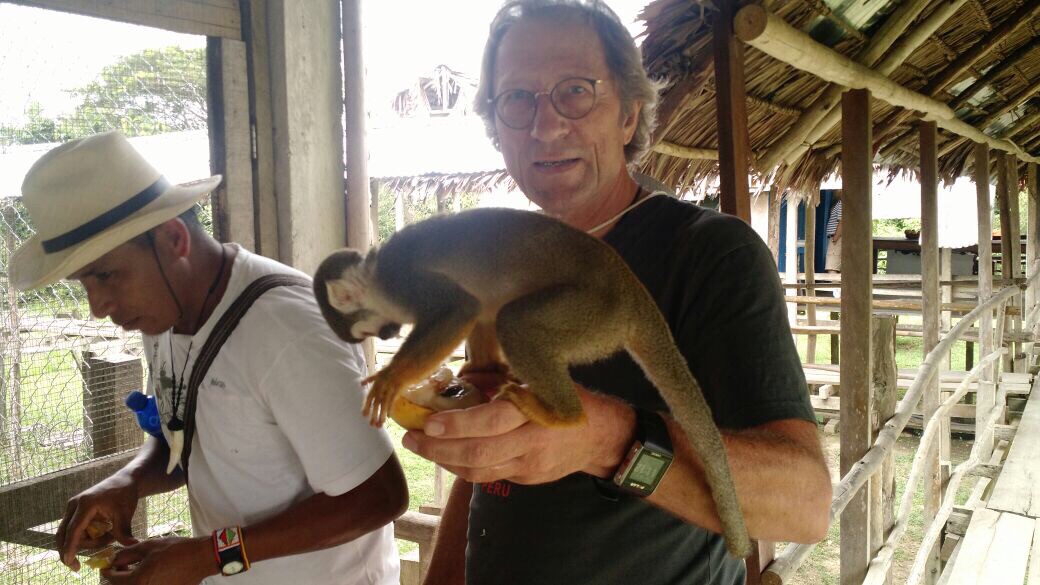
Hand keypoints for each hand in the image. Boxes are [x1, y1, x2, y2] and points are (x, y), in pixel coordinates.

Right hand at [56, 473, 139, 570]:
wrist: (124, 480)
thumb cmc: (125, 494)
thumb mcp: (125, 513)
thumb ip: (124, 531)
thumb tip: (132, 545)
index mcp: (85, 504)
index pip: (74, 530)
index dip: (70, 547)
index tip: (68, 562)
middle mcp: (74, 505)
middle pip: (63, 534)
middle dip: (68, 550)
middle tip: (77, 567)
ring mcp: (72, 508)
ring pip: (70, 534)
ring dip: (86, 542)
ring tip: (110, 536)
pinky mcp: (75, 511)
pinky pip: (74, 530)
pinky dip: (86, 537)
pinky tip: (105, 533)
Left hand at [102, 536, 214, 584]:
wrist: (201, 558)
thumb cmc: (175, 550)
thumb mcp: (148, 547)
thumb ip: (127, 554)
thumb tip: (114, 559)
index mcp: (137, 581)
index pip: (113, 579)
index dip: (107, 572)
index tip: (105, 567)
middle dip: (119, 577)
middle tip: (122, 566)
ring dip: (132, 580)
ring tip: (137, 568)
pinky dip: (145, 581)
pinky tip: (150, 572)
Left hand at [402, 386, 634, 484]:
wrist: (602, 436)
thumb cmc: (566, 398)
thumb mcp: (537, 379)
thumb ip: (498, 381)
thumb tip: (456, 380)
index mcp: (536, 411)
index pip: (492, 422)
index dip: (458, 425)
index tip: (429, 422)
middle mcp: (532, 442)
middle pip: (478, 453)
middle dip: (439, 448)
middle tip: (411, 438)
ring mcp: (529, 465)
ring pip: (479, 470)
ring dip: (445, 460)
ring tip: (420, 446)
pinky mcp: (526, 479)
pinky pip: (488, 475)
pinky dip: (462, 466)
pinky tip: (446, 455)